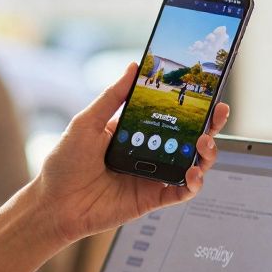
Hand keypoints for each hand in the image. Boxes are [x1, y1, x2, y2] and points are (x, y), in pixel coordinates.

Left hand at [33, 63, 228, 243]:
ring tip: (203, 143)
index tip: (207, 92)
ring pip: (193, 165)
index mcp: (137, 132)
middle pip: (190, 139)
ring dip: (206, 154)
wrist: (53, 204)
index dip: (192, 106)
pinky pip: (182, 192)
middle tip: (218, 113)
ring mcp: (153, 176)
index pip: (171, 116)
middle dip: (210, 126)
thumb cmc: (65, 163)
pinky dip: (193, 184)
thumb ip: (113, 96)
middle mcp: (150, 153)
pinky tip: (191, 173)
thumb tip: (133, 67)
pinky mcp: (152, 199)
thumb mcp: (87, 122)